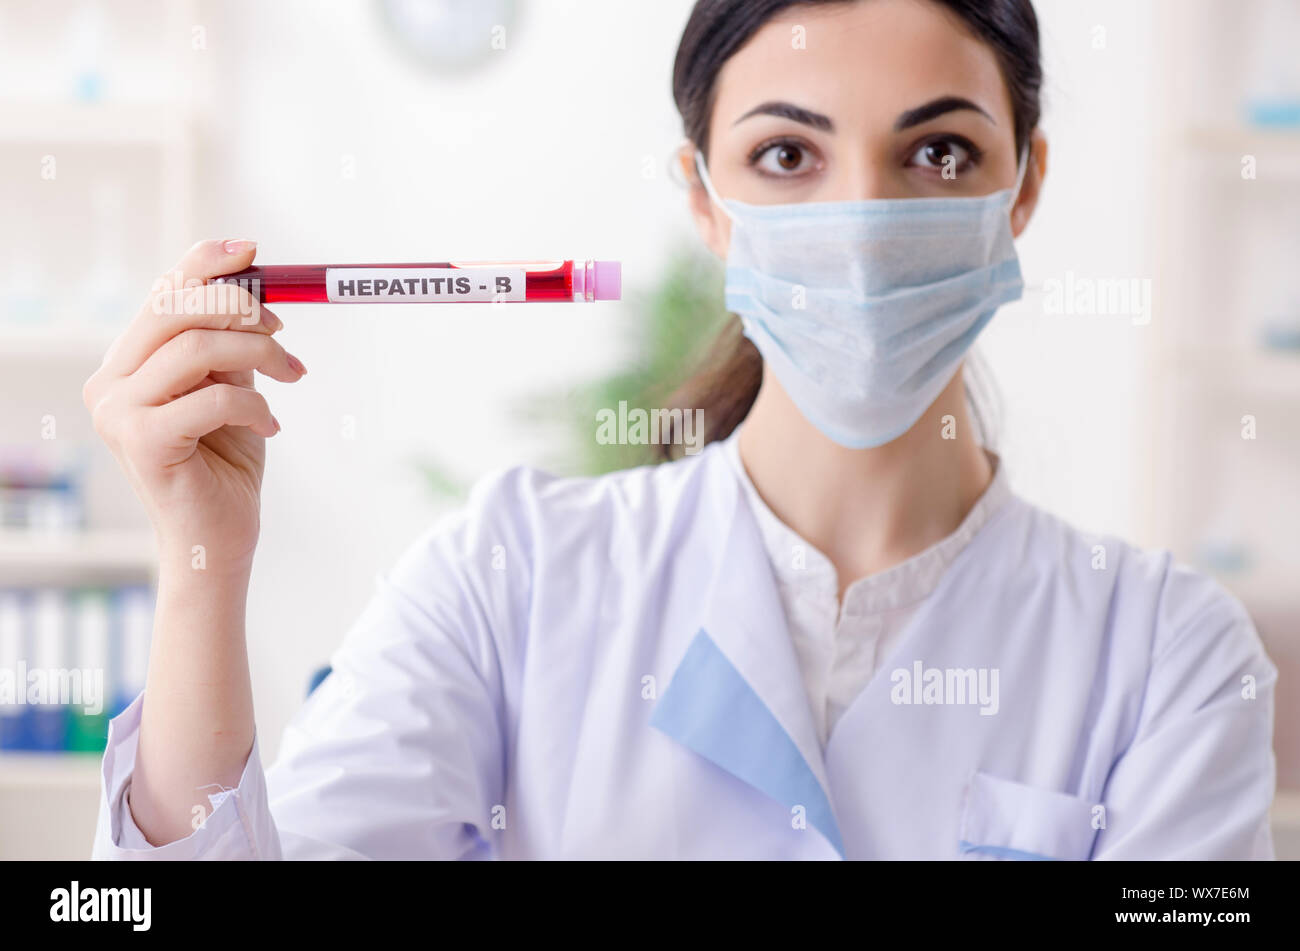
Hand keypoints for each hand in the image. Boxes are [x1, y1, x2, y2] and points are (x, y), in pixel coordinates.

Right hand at [82, 239, 305, 575]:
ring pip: (194, 349)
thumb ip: (230, 344)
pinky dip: (253, 405)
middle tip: (283, 330)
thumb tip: (254, 288)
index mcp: (128, 363)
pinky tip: (271, 427)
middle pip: (173, 309)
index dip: (204, 263)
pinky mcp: (142, 443)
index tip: (252, 251)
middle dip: (238, 306)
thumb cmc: (225, 465)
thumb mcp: (232, 389)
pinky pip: (209, 398)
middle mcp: (110, 383)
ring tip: (292, 376)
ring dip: (259, 354)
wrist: (218, 539)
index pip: (161, 294)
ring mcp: (117, 413)